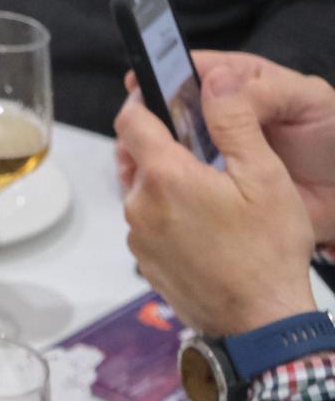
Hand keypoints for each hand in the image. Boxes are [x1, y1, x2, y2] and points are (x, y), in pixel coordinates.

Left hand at [116, 68, 315, 335]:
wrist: (259, 321)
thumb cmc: (267, 252)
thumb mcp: (263, 176)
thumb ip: (234, 122)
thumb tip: (216, 79)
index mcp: (164, 176)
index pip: (132, 119)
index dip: (144, 100)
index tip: (160, 93)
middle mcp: (139, 204)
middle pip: (135, 155)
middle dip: (162, 143)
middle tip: (203, 147)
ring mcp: (138, 235)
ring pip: (142, 189)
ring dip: (166, 180)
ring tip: (211, 189)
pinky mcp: (144, 259)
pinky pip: (147, 221)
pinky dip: (168, 212)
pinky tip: (204, 222)